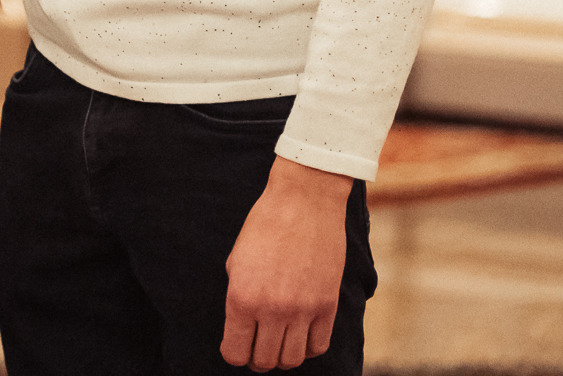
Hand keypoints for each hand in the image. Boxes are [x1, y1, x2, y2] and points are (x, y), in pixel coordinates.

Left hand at [221, 157, 351, 369]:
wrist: (304, 202)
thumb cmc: (264, 226)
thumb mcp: (236, 261)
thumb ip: (238, 297)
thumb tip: (242, 327)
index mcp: (241, 297)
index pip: (235, 352)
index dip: (234, 353)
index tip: (236, 347)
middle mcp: (271, 309)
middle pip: (264, 361)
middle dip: (257, 359)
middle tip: (257, 346)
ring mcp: (302, 310)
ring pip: (292, 359)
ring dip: (282, 356)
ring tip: (278, 342)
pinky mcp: (327, 306)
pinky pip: (319, 346)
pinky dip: (307, 347)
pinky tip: (300, 334)